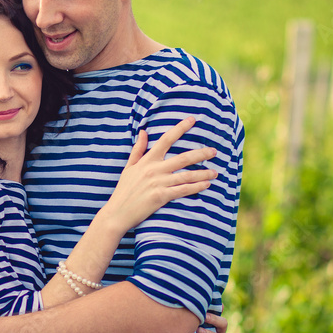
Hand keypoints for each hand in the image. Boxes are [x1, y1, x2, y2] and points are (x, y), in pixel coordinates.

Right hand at [102, 117, 216, 233]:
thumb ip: (138, 149)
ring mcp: (158, 183)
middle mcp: (154, 170)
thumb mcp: (129, 167)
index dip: (180, 128)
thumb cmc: (123, 190)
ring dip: (203, 173)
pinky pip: (183, 190)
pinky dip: (196, 187)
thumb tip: (143, 131)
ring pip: (186, 175)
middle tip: (214, 151)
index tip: (192, 120)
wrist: (117, 213)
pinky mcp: (161, 197)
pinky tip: (206, 185)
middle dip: (200, 154)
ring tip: (215, 172)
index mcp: (147, 161)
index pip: (165, 140)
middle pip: (182, 158)